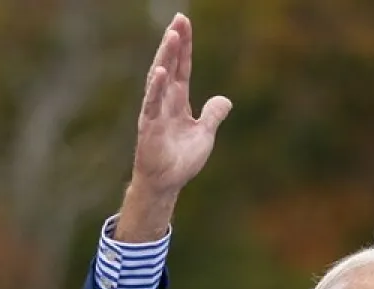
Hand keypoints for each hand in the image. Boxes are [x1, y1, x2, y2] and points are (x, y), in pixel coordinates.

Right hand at [115, 14, 230, 241]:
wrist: (166, 184)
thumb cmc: (181, 160)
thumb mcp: (205, 135)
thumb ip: (213, 115)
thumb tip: (225, 100)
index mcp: (177, 101)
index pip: (182, 67)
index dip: (185, 47)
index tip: (184, 23)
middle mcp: (164, 101)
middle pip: (171, 65)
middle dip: (175, 43)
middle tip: (180, 19)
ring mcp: (155, 112)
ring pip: (160, 79)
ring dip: (166, 57)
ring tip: (172, 35)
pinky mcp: (149, 127)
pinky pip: (152, 104)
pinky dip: (156, 87)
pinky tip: (161, 70)